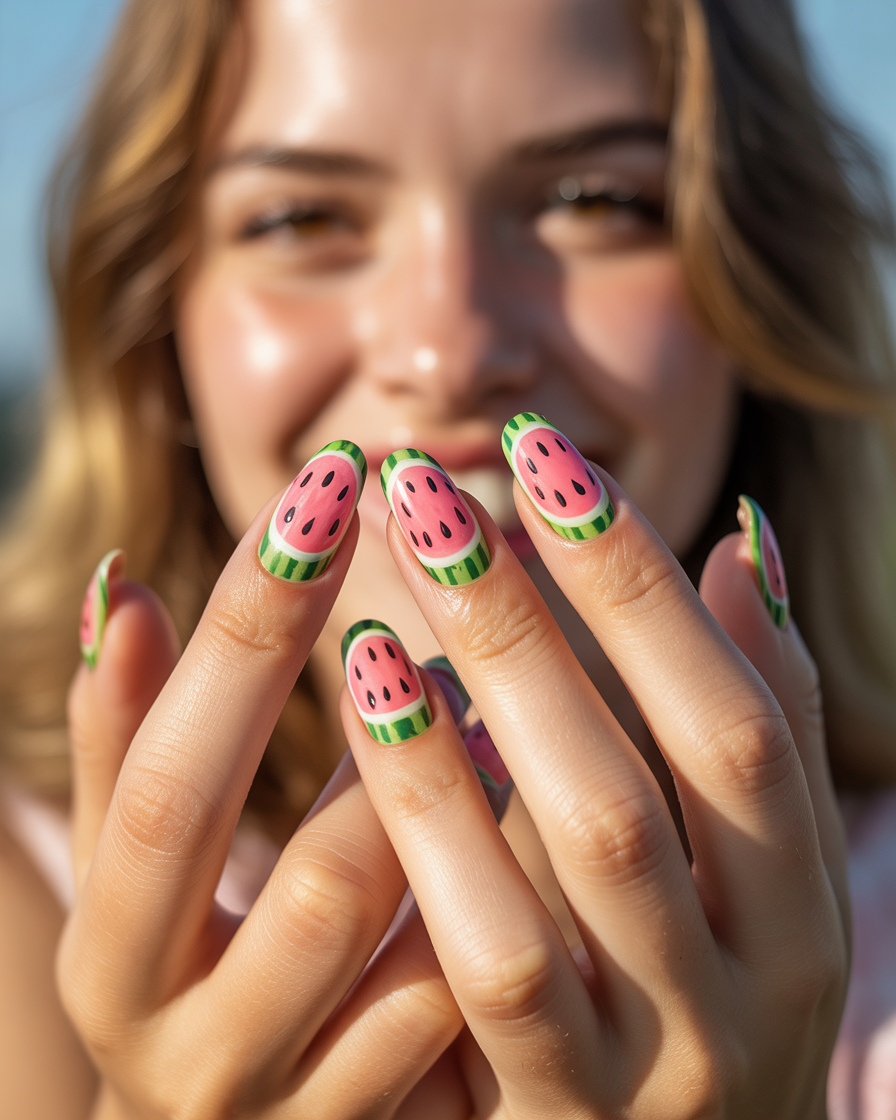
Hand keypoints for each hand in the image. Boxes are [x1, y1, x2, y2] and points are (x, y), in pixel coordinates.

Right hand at [61, 489, 468, 1118]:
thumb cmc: (182, 950)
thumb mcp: (139, 853)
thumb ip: (125, 732)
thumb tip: (123, 584)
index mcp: (112, 957)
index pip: (174, 781)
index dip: (251, 627)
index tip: (335, 482)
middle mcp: (195, 1054)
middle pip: (315, 883)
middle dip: (396, 730)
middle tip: (460, 594)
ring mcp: (314, 1108)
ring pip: (436, 959)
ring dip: (484, 815)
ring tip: (505, 692)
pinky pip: (494, 1017)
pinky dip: (528, 900)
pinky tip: (554, 800)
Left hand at [344, 431, 848, 1118]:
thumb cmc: (702, 995)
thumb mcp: (755, 876)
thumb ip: (759, 718)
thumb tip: (743, 542)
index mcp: (808, 902)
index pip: (745, 710)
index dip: (645, 578)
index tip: (546, 456)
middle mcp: (758, 976)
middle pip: (662, 758)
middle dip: (544, 608)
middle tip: (431, 484)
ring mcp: (661, 1054)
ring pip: (586, 841)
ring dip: (492, 683)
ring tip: (398, 560)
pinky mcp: (556, 1109)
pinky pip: (493, 955)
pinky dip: (436, 815)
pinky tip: (369, 693)